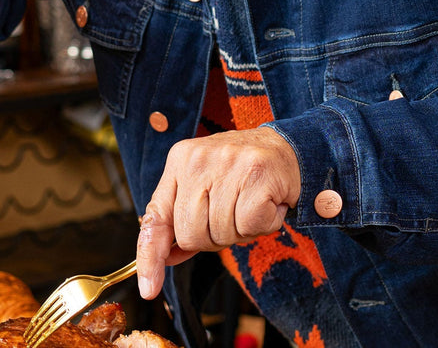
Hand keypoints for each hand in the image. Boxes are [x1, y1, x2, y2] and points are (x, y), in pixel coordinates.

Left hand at [135, 128, 300, 298]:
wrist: (288, 149)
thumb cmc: (243, 174)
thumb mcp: (206, 188)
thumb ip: (183, 219)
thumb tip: (166, 258)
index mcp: (179, 161)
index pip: (156, 217)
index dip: (150, 256)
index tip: (149, 289)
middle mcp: (198, 159)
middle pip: (191, 235)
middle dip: (214, 238)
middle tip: (233, 215)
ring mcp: (227, 163)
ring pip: (221, 234)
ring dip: (241, 231)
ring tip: (251, 205)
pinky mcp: (257, 172)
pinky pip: (249, 227)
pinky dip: (263, 225)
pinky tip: (268, 204)